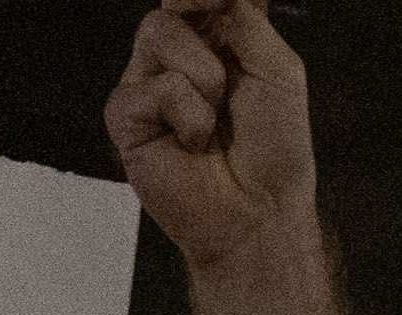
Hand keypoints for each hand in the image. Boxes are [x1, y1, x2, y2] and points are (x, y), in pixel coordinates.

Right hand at [106, 0, 340, 314]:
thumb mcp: (276, 64)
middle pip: (174, 5)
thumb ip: (241, 18)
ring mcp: (147, 86)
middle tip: (229, 72)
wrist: (256, 208)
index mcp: (218, 39)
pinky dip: (186, 115)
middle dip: (207, 19)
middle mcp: (179, 57)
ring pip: (159, 33)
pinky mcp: (125, 119)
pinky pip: (152, 88)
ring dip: (203, 77)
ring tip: (213, 120)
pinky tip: (191, 143)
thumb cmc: (271, 147)